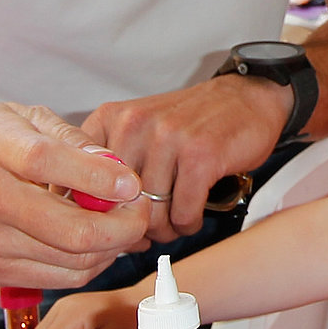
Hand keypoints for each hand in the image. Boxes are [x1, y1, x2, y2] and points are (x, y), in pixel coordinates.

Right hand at [0, 103, 149, 288]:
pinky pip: (57, 279)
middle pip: (72, 229)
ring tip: (120, 227)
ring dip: (111, 247)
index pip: (51, 163)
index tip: (130, 183)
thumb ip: (69, 138)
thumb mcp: (16, 119)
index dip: (101, 176)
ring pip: (72, 260)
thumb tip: (115, 165)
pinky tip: (94, 246)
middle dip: (125, 226)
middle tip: (139, 212)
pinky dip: (87, 265)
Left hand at [84, 74, 291, 239]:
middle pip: (117, 204)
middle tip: (149, 230)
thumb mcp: (139, 132)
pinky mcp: (201, 155)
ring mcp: (168, 138)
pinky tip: (193, 216)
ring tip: (174, 224)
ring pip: (151, 214)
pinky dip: (189, 224)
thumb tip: (89, 222)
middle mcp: (134, 124)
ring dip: (165, 230)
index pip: (80, 181)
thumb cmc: (192, 123)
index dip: (95, 214)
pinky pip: (183, 213)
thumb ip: (108, 167)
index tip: (112, 223)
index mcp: (111, 119)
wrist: (248, 98)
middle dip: (134, 227)